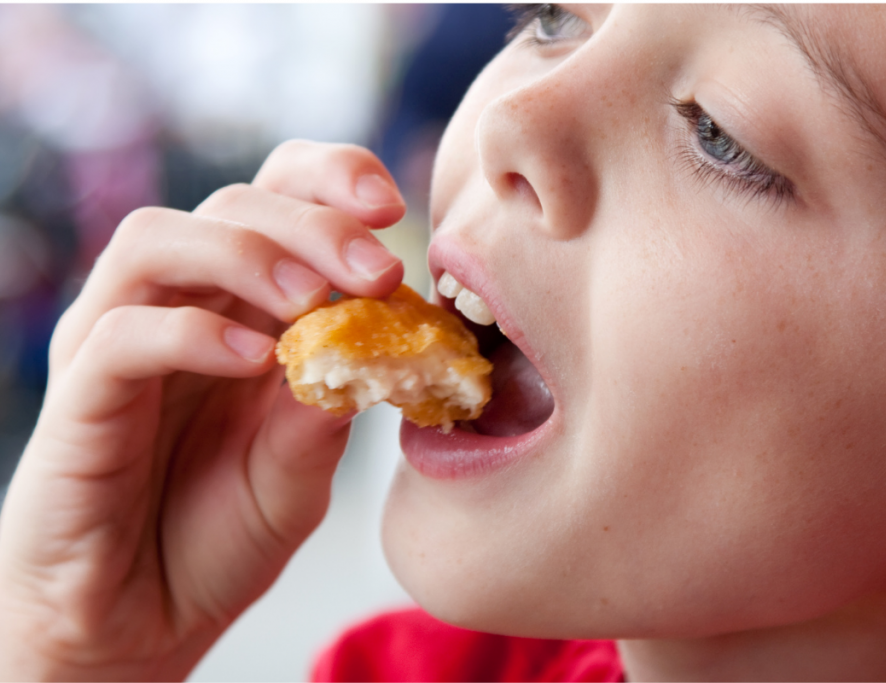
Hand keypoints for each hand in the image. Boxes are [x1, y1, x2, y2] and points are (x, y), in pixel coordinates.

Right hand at [0, 141, 404, 680]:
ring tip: (313, 303)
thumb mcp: (299, 473)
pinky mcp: (78, 398)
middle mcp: (178, 308)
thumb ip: (328, 412)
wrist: (137, 625)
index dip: (331, 181)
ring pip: (158, 240)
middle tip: (377, 271)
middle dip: (314, 223)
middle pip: (231, 204)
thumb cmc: (216, 538)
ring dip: (249, 256)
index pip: (277, 198)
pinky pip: (120, 334)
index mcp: (242, 307)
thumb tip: (378, 345)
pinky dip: (193, 333)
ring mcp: (118, 344)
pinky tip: (255, 361)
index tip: (391, 208)